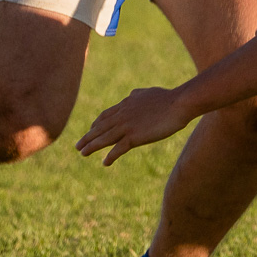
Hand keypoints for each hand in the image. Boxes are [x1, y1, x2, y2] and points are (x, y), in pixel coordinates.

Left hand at [75, 87, 191, 165]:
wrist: (179, 103)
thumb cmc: (168, 98)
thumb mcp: (147, 93)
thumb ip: (136, 95)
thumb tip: (131, 96)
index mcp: (125, 104)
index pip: (106, 116)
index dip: (96, 124)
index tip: (90, 130)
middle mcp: (122, 115)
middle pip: (100, 128)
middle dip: (88, 137)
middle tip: (77, 145)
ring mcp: (127, 126)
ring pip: (104, 138)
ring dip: (92, 147)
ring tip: (82, 153)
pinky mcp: (135, 137)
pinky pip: (118, 149)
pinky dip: (110, 156)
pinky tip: (105, 163)